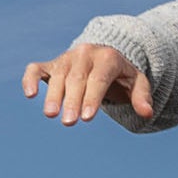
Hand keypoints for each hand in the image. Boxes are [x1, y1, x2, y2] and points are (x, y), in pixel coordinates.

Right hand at [21, 44, 153, 125]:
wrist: (106, 55)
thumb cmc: (122, 75)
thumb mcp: (138, 82)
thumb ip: (142, 97)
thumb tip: (147, 113)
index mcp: (108, 58)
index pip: (98, 79)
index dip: (92, 98)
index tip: (86, 118)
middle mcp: (85, 54)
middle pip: (77, 79)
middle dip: (72, 101)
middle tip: (69, 122)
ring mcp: (67, 58)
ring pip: (58, 75)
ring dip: (53, 95)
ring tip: (51, 114)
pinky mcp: (52, 64)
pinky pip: (37, 68)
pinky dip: (31, 78)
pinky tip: (30, 94)